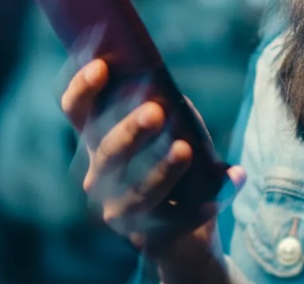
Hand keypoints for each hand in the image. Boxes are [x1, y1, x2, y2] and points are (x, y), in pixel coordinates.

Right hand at [60, 59, 246, 274]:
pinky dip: (200, 206)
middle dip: (130, 130)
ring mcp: (118, 209)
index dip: (83, 87)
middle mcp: (99, 174)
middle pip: (106, 150)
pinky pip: (174, 222)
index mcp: (97, 138)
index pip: (76, 110)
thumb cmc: (174, 157)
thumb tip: (173, 99)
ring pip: (136, 192)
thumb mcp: (173, 125)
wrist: (185, 229)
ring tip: (184, 150)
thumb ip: (170, 107)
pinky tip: (226, 182)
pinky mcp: (146, 238)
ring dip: (161, 170)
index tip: (101, 65)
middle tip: (156, 112)